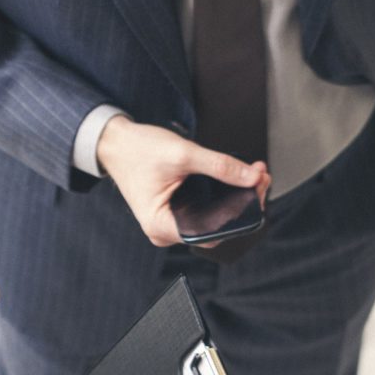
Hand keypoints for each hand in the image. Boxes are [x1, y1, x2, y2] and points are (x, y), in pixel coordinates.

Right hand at [95, 115, 268, 247]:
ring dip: (235, 197)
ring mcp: (171, 223)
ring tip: (251, 174)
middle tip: (259, 176)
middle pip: (218, 227)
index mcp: (163, 227)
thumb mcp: (182, 155)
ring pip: (214, 219)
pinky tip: (236, 179)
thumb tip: (251, 177)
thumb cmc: (137, 151)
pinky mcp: (177, 212)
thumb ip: (220, 166)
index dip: (241, 212)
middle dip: (243, 202)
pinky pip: (207, 210)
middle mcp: (166, 231)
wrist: (116, 143)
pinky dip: (223, 195)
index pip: (215, 232)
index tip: (258, 188)